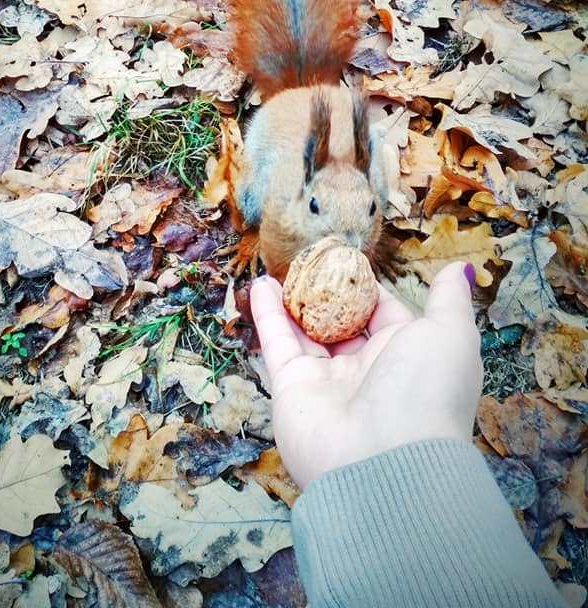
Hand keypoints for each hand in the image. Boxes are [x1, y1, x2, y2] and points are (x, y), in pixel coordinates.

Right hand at [250, 262, 482, 488]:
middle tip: (314, 260)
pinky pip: (278, 343)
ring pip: (306, 331)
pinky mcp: (292, 388)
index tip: (351, 260)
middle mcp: (367, 370)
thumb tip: (461, 270)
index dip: (369, 287)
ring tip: (284, 267)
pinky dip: (267, 313)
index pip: (384, 314)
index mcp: (406, 356)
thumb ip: (449, 300)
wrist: (385, 461)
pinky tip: (261, 284)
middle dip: (329, 293)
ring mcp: (327, 381)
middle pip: (343, 323)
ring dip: (294, 299)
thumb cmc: (426, 391)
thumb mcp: (450, 334)